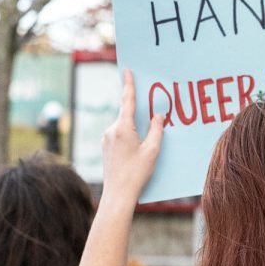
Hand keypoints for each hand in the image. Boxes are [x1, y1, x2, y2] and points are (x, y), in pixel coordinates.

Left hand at [101, 69, 164, 206]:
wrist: (118, 194)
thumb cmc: (136, 173)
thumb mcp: (152, 150)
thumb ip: (156, 129)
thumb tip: (158, 115)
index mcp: (123, 128)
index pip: (127, 101)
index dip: (129, 85)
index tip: (127, 71)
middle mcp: (112, 130)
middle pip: (127, 114)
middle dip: (139, 114)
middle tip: (151, 113)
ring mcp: (106, 139)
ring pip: (124, 126)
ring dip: (135, 129)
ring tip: (145, 144)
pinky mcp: (106, 148)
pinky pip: (119, 135)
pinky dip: (130, 137)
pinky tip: (137, 151)